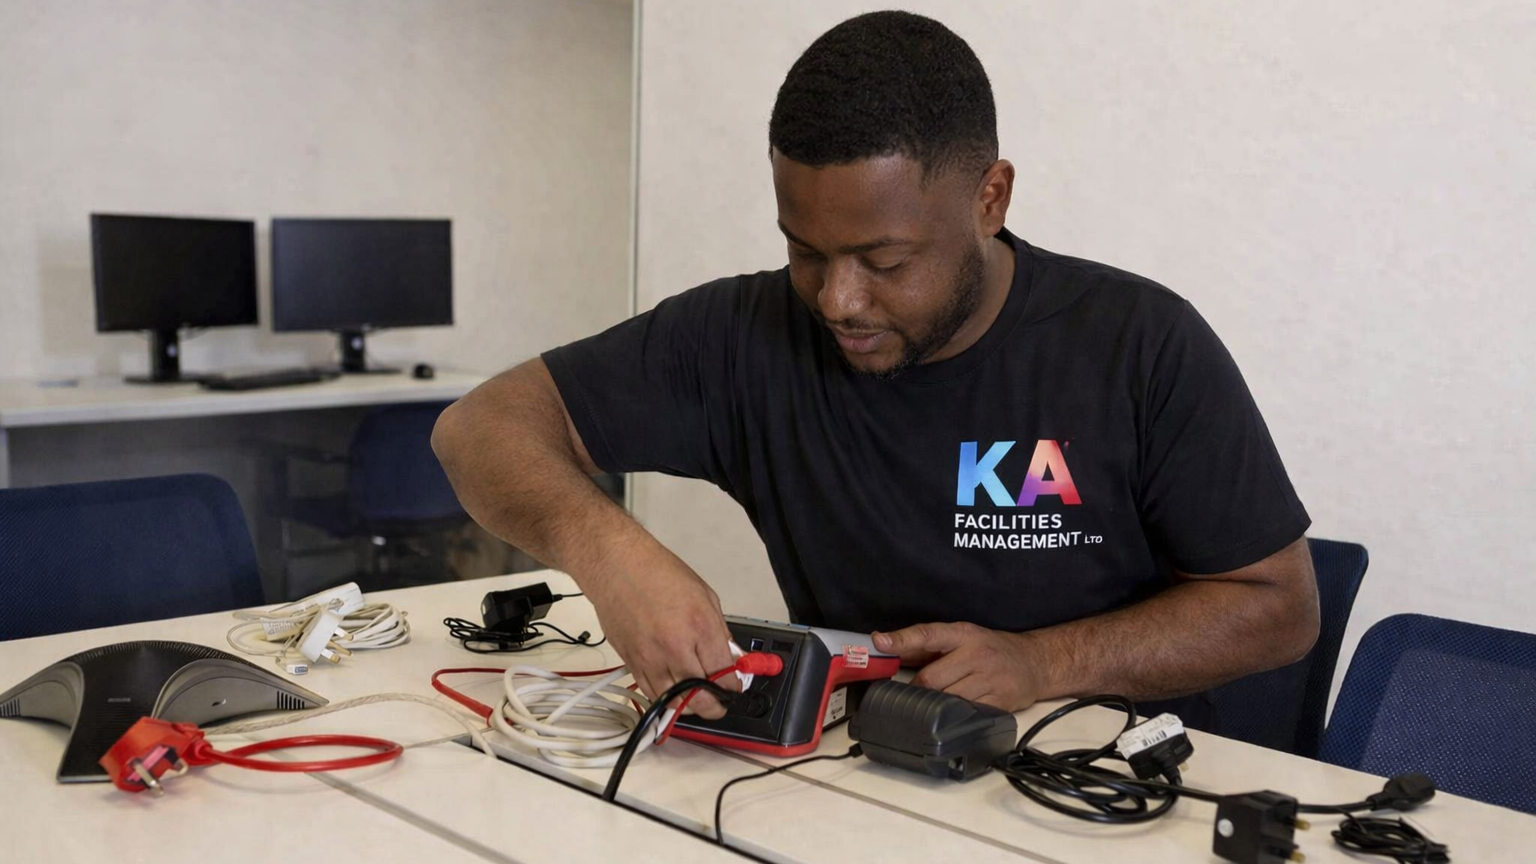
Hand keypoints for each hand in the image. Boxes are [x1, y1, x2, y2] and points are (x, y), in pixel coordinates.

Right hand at [581, 555, 737, 718]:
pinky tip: (675, 694)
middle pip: (700, 697)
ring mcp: (650, 658)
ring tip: (699, 702)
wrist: (617, 567)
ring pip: (674, 702)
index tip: (734, 687)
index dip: (733, 687)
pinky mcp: (631, 662)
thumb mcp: (705, 596)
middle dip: (715, 706)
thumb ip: (720, 632)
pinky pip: (651, 693)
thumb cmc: (659, 573)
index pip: (724, 674)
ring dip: (690, 708)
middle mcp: (675, 647)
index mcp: (699, 627)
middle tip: (720, 703)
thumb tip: (730, 657)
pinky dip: (666, 700)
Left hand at [871, 622, 1046, 711]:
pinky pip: (966, 713)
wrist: (1035, 662)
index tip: (879, 641)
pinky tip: (957, 711)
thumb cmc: (991, 650)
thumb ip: (925, 644)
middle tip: (917, 691)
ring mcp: (990, 678)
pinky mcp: (1000, 701)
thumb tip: (885, 645)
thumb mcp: (962, 638)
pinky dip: (956, 715)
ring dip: (936, 704)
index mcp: (963, 634)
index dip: (901, 639)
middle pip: (931, 677)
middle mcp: (976, 654)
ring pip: (947, 699)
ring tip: (939, 702)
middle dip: (919, 688)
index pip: (927, 634)